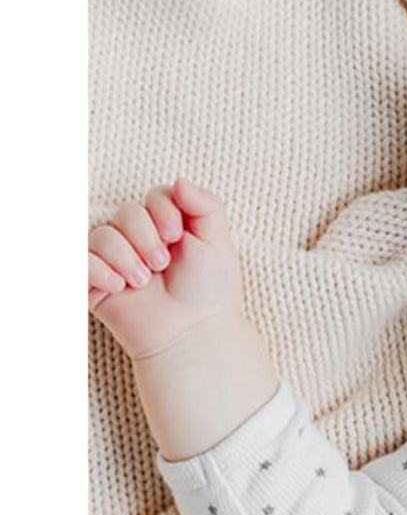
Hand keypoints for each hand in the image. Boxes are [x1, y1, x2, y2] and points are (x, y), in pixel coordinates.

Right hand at [88, 177, 244, 360]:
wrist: (194, 334)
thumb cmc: (209, 293)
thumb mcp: (218, 244)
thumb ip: (206, 205)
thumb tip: (179, 180)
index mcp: (168, 228)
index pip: (153, 197)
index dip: (162, 211)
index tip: (178, 237)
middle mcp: (140, 241)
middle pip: (126, 213)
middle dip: (145, 237)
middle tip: (162, 265)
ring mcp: (116, 262)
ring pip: (102, 236)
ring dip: (125, 258)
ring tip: (144, 282)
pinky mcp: (96, 284)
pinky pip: (80, 260)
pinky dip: (98, 270)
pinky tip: (119, 287)